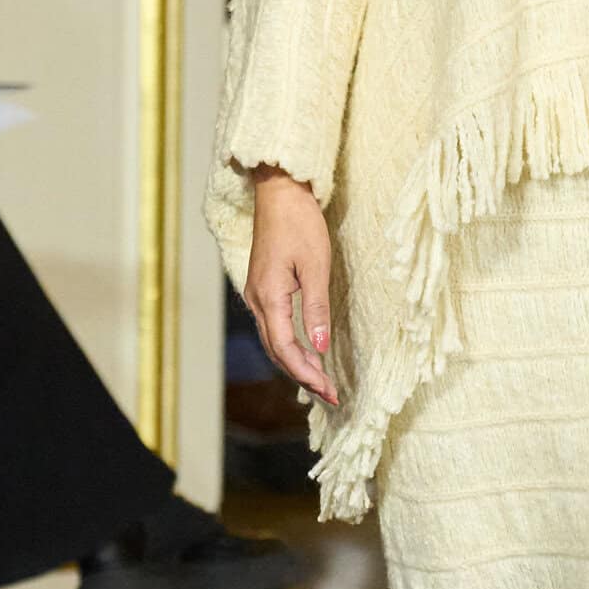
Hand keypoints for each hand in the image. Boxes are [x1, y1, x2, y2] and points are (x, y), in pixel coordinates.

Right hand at [244, 168, 339, 406]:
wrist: (279, 193)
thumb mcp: (316, 266)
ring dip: (296, 363)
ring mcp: (257, 294)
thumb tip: (320, 347)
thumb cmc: (300, 223)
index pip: (286, 349)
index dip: (308, 374)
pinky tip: (306, 352)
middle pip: (278, 351)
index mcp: (269, 297)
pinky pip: (274, 327)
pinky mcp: (263, 287)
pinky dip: (290, 346)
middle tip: (330, 395)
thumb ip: (316, 308)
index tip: (330, 391)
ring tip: (321, 382)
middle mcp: (258, 300)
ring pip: (274, 341)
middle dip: (303, 376)